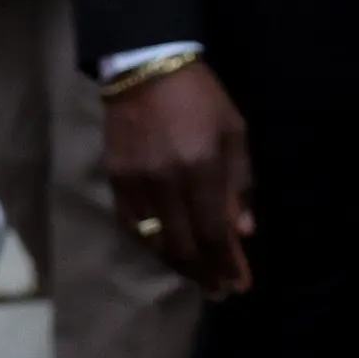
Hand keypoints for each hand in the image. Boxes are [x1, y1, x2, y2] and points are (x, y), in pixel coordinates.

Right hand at [104, 60, 252, 295]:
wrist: (144, 66)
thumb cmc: (200, 97)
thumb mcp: (233, 131)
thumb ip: (240, 182)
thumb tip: (244, 231)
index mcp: (201, 167)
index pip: (215, 232)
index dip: (227, 264)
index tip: (239, 285)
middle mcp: (167, 182)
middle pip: (185, 245)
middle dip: (205, 274)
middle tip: (219, 292)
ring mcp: (136, 182)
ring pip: (156, 241)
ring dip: (179, 265)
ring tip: (197, 278)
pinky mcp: (115, 179)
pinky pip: (133, 225)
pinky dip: (152, 243)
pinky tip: (166, 251)